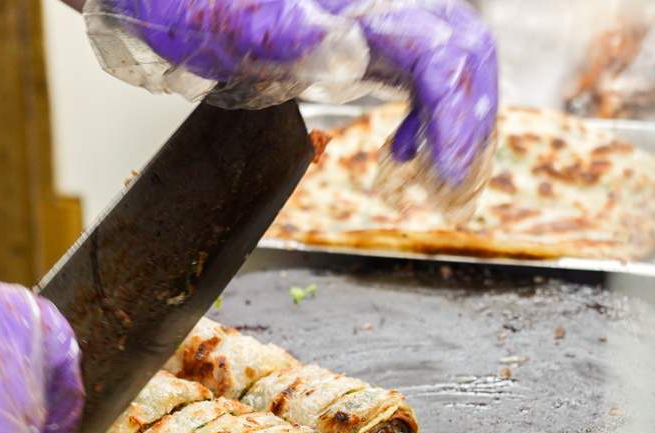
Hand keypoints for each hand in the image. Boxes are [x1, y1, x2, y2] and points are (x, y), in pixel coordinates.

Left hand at [90, 0, 496, 206]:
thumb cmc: (183, 0)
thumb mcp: (226, 19)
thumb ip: (284, 30)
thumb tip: (347, 52)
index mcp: (356, 1)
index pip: (442, 50)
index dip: (458, 116)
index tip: (447, 175)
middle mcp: (375, 7)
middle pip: (463, 53)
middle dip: (470, 127)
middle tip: (451, 190)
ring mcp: (372, 25)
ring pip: (450, 67)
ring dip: (456, 129)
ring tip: (437, 181)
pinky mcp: (362, 45)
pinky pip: (420, 78)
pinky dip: (429, 122)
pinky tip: (404, 152)